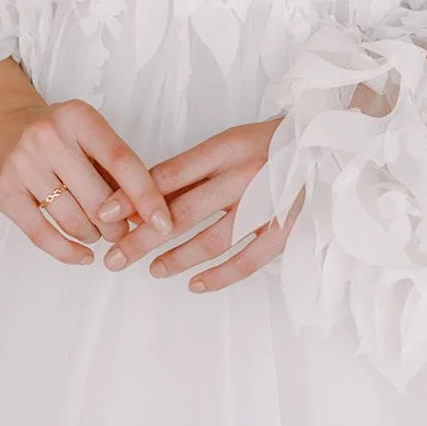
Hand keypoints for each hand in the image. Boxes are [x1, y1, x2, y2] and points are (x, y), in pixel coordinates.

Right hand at [0, 78, 174, 266]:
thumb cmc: (54, 132)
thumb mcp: (85, 133)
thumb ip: (114, 168)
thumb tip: (148, 214)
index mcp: (78, 117)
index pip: (122, 161)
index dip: (147, 196)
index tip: (165, 223)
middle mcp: (48, 136)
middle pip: (99, 199)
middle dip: (118, 226)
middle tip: (121, 232)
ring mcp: (22, 162)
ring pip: (73, 220)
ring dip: (94, 236)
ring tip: (98, 234)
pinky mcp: (2, 189)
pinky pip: (42, 234)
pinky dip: (68, 252)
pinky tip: (83, 255)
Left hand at [96, 116, 303, 292]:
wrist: (322, 144)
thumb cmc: (267, 142)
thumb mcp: (227, 141)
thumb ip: (194, 167)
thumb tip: (146, 194)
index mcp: (224, 148)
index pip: (169, 175)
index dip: (134, 196)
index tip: (104, 214)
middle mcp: (241, 175)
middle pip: (183, 212)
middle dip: (144, 237)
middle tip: (115, 258)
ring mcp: (264, 204)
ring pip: (212, 239)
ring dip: (178, 258)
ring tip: (152, 269)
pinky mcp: (283, 229)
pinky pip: (248, 260)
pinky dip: (220, 275)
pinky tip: (195, 284)